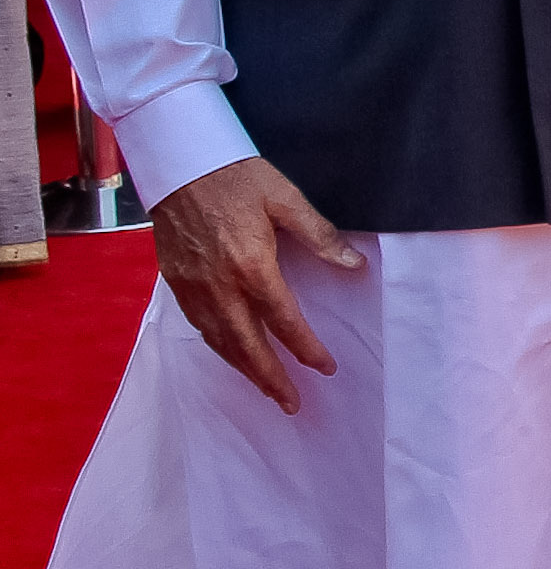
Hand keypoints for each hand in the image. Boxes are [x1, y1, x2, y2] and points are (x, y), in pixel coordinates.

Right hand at [149, 155, 362, 413]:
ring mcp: (194, 287)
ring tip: (266, 390)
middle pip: (247, 345)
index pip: (284, 320)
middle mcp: (220, 285)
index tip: (325, 368)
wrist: (181, 165)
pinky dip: (218, 348)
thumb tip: (355, 265)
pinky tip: (232, 354)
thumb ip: (321, 236)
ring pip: (219, 342)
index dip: (305, 348)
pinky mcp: (176, 283)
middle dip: (270, 378)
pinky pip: (199, 327)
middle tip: (292, 404)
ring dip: (243, 370)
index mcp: (252, 266)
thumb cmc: (239, 177)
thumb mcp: (287, 199)